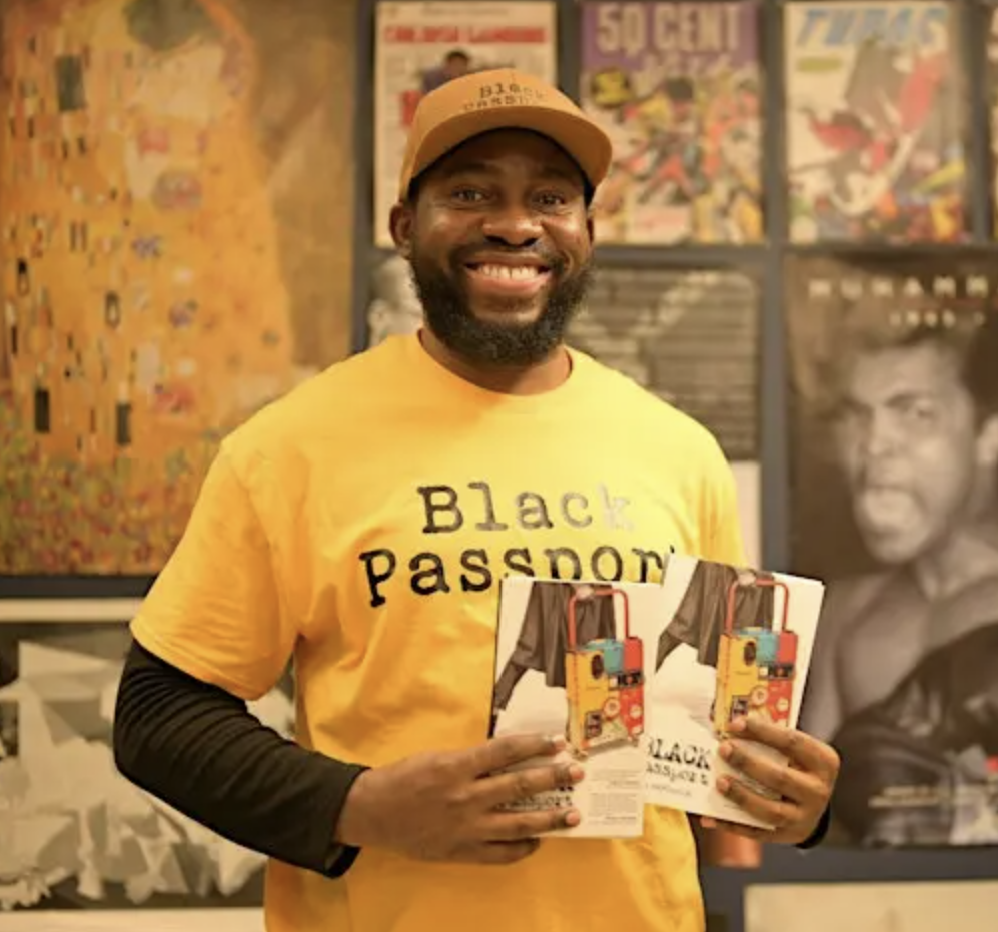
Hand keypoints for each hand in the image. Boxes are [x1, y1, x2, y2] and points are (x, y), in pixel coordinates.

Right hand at [335, 733, 584, 864]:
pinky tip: (538, 841)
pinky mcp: (462, 852)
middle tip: (576, 772)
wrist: (373, 812)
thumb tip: (509, 757)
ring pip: (518, 824)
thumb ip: (472, 760)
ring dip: (549, 819)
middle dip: (552, 778)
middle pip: (519, 786)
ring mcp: (466, 827)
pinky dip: (523, 848)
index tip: (558, 743)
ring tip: (572, 815)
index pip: (505, 752)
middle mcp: (465, 797)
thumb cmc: (405, 777)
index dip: (535, 746)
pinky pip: (501, 854)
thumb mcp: (437, 756)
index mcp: (457, 766)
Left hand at [701, 716, 839, 844]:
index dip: (762, 731)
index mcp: (823, 762)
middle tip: (723, 749)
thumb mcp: (794, 751)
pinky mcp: (787, 836)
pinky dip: (731, 825)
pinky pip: (756, 832)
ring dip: (741, 796)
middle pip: (780, 777)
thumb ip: (768, 741)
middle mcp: (818, 791)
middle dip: (748, 762)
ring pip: (771, 810)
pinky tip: (710, 816)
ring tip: (719, 781)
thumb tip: (728, 731)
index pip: (792, 742)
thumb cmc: (796, 766)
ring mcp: (805, 818)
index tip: (735, 723)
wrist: (813, 804)